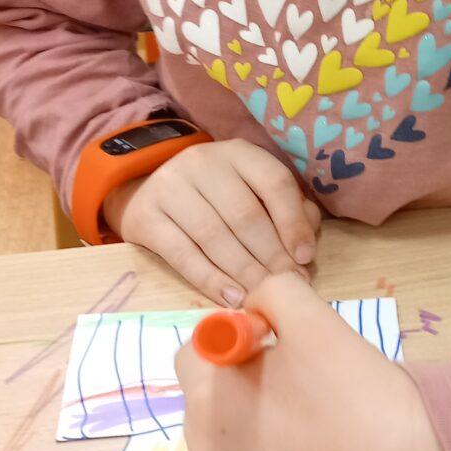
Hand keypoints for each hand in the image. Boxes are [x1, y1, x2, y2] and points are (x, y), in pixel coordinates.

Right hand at [104, 140, 321, 305]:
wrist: (148, 189)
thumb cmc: (214, 196)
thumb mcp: (250, 189)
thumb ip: (284, 209)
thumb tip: (304, 247)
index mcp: (238, 153)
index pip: (274, 183)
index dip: (293, 222)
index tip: (304, 257)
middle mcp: (203, 162)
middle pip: (245, 214)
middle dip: (270, 256)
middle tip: (286, 285)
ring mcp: (170, 186)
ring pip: (215, 236)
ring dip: (244, 271)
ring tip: (262, 295)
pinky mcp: (145, 216)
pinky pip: (182, 254)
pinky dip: (210, 279)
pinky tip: (231, 297)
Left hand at [175, 274, 450, 450]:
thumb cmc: (361, 393)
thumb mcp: (315, 320)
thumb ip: (272, 293)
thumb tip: (254, 308)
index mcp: (209, 402)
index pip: (195, 350)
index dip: (236, 336)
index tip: (281, 345)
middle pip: (208, 397)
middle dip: (243, 380)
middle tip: (304, 381)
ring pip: (228, 440)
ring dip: (255, 421)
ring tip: (316, 422)